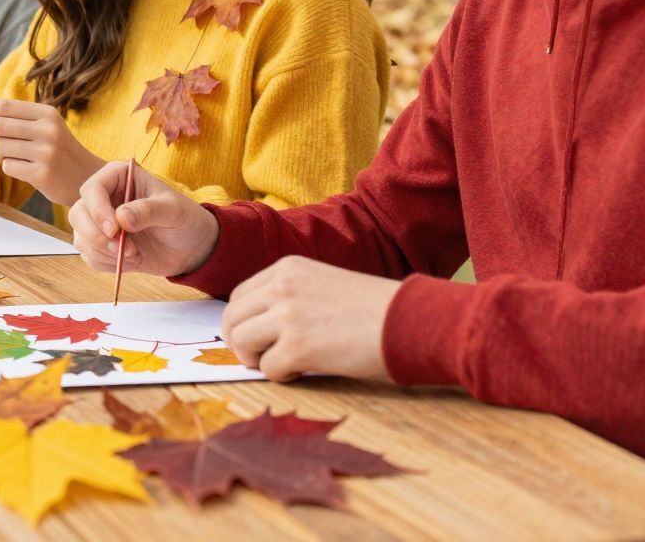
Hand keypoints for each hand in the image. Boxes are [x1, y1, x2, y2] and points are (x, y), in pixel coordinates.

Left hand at [0, 98, 104, 205]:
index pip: (5, 106)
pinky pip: (8, 167)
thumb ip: (17, 119)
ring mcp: (46, 152)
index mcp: (48, 114)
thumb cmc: (59, 151)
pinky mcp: (42, 174)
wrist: (89, 178)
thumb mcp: (47, 127)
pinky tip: (24, 170)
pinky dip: (9, 168)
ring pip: (1, 147)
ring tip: (13, 157)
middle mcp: (48, 130)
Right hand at [68, 161, 218, 277]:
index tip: (115, 230)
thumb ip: (148, 211)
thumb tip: (121, 218)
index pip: (92, 189)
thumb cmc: (184, 219)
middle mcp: (104, 198)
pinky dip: (107, 263)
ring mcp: (100, 222)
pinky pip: (89, 256)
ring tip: (134, 255)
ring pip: (80, 236)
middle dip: (97, 236)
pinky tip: (131, 261)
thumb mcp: (173, 210)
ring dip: (104, 252)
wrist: (190, 246)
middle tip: (123, 249)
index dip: (98, 210)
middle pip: (78, 214)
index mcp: (118, 178)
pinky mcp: (101, 244)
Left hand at [222, 257, 397, 381]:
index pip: (239, 296)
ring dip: (257, 360)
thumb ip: (291, 297)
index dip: (241, 322)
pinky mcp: (299, 347)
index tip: (254, 338)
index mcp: (287, 269)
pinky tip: (304, 372)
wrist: (413, 321)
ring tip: (283, 364)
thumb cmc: (376, 309)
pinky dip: (281, 376)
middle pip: (232, 319)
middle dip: (240, 343)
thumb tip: (259, 327)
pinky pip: (268, 368)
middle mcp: (281, 287)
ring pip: (242, 342)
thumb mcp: (324, 285)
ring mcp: (288, 316)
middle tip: (258, 359)